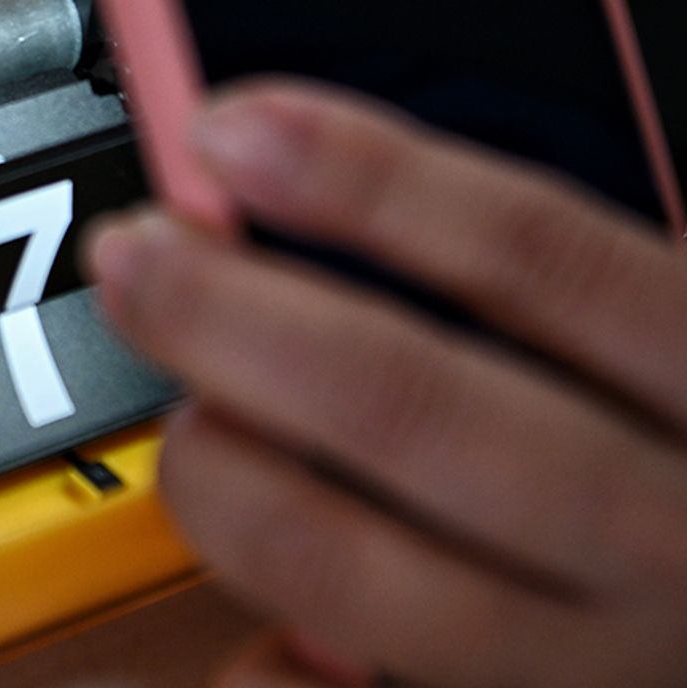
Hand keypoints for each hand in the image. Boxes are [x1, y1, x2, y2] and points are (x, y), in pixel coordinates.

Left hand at [84, 80, 686, 685]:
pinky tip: (225, 618)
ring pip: (363, 576)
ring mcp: (594, 659)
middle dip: (234, 319)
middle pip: (413, 406)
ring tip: (190, 433)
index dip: (365, 181)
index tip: (229, 132)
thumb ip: (553, 276)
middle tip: (135, 260)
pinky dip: (259, 664)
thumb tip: (304, 162)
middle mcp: (666, 532)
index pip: (537, 256)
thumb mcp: (672, 340)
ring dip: (231, 484)